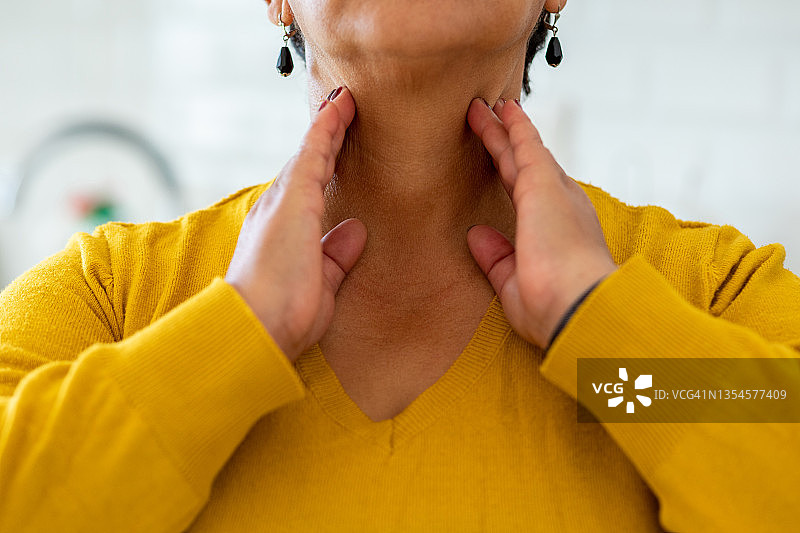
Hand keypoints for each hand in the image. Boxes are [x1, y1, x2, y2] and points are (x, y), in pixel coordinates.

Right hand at [225, 87, 366, 362]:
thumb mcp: (322, 282)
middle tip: (343, 109)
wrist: (258, 327)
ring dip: (328, 126)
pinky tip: (341, 106)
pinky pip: (314, 153)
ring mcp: (283, 201)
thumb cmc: (284, 316)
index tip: (337, 144)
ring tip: (345, 101)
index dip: (323, 164)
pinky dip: (327, 127)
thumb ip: (336, 256)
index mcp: (282, 232)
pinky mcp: (294, 199)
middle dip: (325, 138)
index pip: (307, 190)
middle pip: (306, 165)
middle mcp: (276, 210)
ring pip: (310, 154)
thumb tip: (354, 231)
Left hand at [465, 98, 616, 348]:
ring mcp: (554, 192)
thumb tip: (476, 235)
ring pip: (521, 152)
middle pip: (525, 168)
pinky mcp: (543, 184)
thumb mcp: (513, 283)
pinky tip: (500, 109)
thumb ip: (496, 258)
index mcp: (557, 233)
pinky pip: (525, 145)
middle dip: (505, 144)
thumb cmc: (554, 308)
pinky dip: (513, 125)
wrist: (577, 307)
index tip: (500, 161)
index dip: (512, 176)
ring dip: (502, 130)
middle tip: (489, 121)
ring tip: (482, 107)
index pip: (527, 198)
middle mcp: (561, 208)